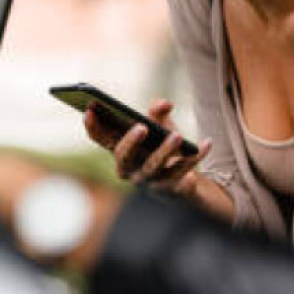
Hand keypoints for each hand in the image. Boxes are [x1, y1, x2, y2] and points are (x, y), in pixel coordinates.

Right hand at [85, 99, 211, 197]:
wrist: (184, 182)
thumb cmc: (163, 149)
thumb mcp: (160, 127)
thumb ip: (158, 112)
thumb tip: (164, 104)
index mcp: (122, 151)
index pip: (102, 140)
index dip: (93, 127)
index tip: (89, 110)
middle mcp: (131, 169)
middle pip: (124, 157)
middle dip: (131, 142)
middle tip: (141, 126)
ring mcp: (150, 182)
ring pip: (154, 167)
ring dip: (165, 151)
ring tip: (177, 135)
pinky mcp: (172, 190)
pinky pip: (183, 175)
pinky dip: (193, 162)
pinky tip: (205, 145)